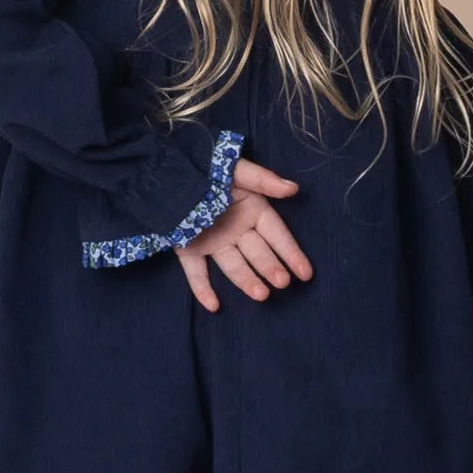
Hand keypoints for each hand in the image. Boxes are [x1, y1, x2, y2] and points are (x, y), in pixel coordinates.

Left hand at [173, 155, 313, 311]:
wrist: (166, 170)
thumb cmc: (207, 166)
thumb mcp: (237, 169)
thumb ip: (263, 180)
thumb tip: (293, 189)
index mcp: (251, 210)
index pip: (276, 235)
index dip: (291, 253)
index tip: (305, 273)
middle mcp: (236, 230)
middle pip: (258, 253)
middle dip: (271, 268)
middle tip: (282, 283)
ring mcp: (213, 242)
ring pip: (233, 266)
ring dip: (247, 281)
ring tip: (261, 295)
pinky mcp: (189, 249)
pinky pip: (196, 273)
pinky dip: (202, 289)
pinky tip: (213, 306)